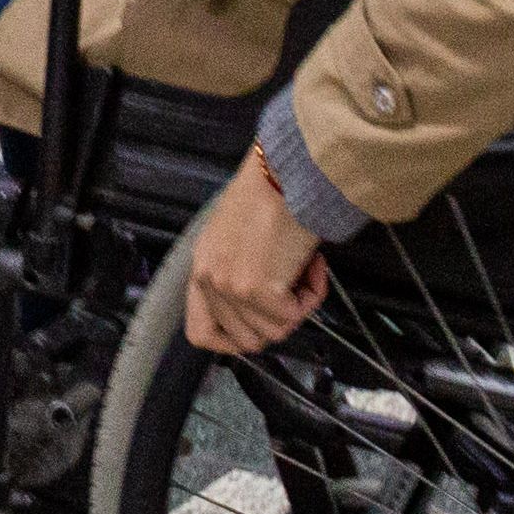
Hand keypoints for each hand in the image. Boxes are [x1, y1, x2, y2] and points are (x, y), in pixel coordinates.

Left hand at [183, 152, 332, 355]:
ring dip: (298, 306)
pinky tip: (313, 265)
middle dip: (279, 319)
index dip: (232, 341)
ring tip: (304, 268)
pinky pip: (294, 316)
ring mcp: (231, 287)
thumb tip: (262, 308)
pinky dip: (312, 294)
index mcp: (201, 267)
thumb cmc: (271, 194)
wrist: (287, 172)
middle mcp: (209, 279)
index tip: (259, 327)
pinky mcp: (257, 289)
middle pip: (246, 339)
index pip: (200, 332)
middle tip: (294, 288)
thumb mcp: (236, 238)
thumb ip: (237, 274)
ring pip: (273, 332)